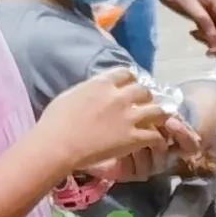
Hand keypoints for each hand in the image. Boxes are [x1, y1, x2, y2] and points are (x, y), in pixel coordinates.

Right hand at [40, 65, 177, 178]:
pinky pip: (156, 135)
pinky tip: (156, 141)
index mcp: (102, 83)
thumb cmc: (56, 120)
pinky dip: (158, 138)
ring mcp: (129, 117)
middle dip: (146, 97)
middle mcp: (119, 97)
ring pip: (158, 110)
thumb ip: (90, 89)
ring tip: (158, 121)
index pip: (126, 73)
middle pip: (144, 90)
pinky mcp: (133, 138)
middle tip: (145, 105)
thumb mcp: (72, 94)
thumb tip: (95, 91)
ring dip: (159, 115)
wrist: (58, 143)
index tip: (130, 86)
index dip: (131, 80)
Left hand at [149, 0, 215, 55]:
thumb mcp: (185, 1)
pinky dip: (207, 36)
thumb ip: (201, 18)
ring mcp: (215, 10)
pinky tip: (193, 33)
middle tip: (208, 53)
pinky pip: (214, 29)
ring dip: (214, 41)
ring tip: (196, 37)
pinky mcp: (208, 13)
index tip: (212, 51)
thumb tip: (214, 37)